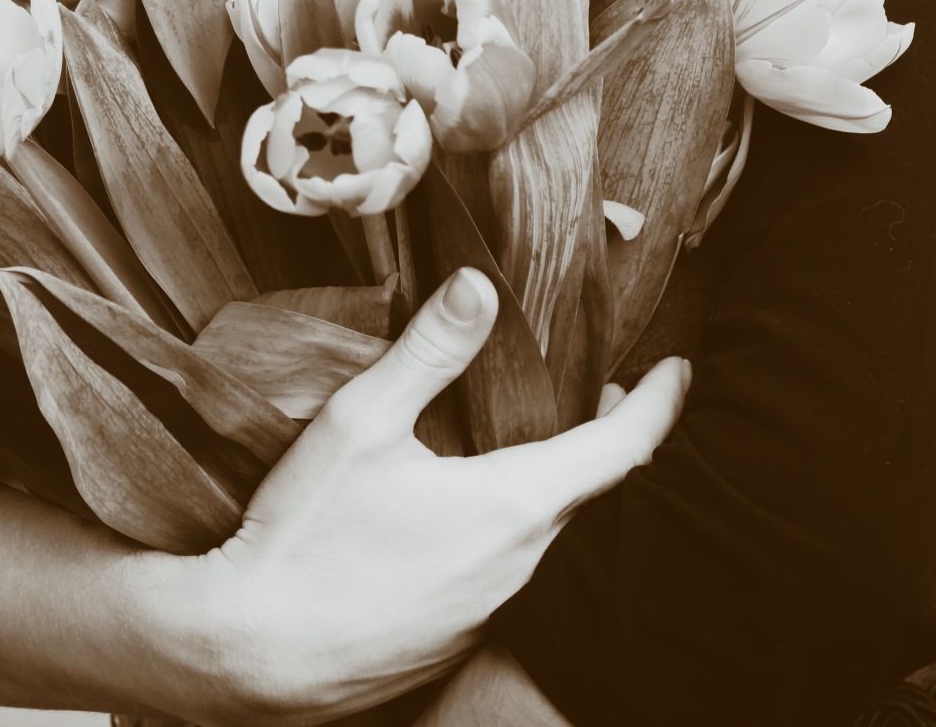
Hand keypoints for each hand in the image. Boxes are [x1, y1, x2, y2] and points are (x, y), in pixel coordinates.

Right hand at [166, 268, 689, 726]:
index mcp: (512, 505)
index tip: (681, 371)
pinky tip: (454, 513)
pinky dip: (504, 529)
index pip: (622, 449)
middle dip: (599, 437)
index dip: (659, 403)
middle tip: (601, 390)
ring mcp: (491, 609)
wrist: (253, 652)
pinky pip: (502, 571)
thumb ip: (427, 351)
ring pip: (540, 534)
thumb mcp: (359, 422)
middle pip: (583, 491)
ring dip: (545, 484)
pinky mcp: (457, 637)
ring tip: (527, 440)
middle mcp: (520, 564)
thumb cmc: (306, 536)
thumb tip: (480, 284)